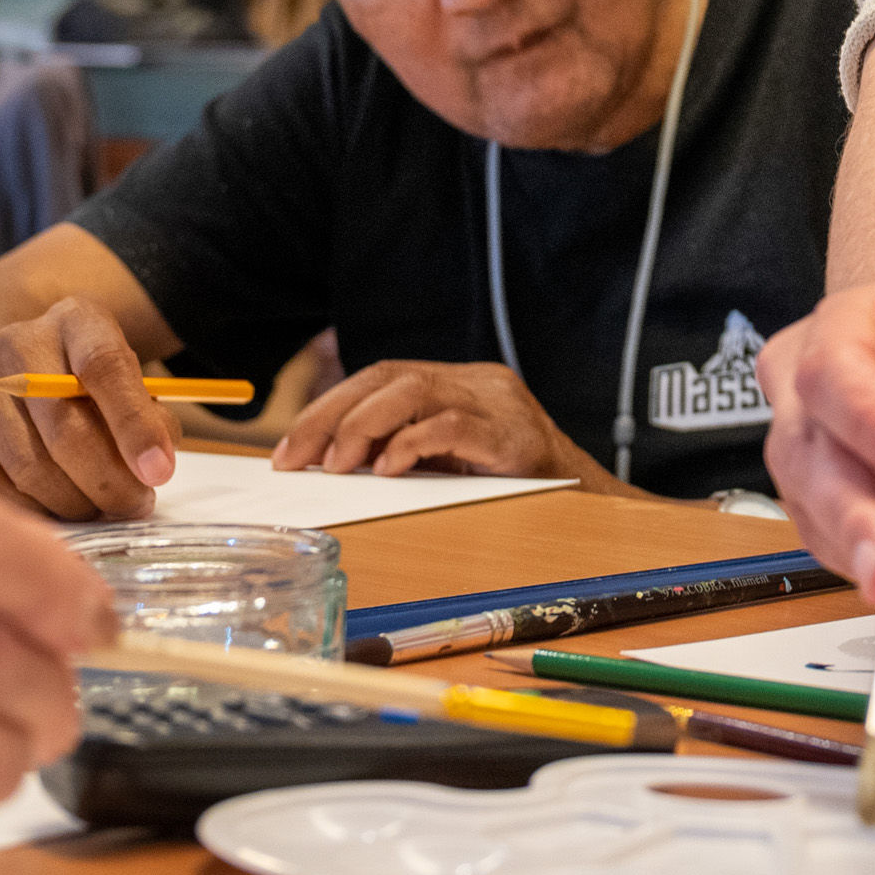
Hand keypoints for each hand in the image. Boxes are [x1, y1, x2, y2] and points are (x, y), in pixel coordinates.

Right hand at [0, 294, 175, 520]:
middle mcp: (17, 343)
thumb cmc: (80, 386)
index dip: (135, 425)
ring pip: (27, 465)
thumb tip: (153, 464)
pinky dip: (25, 510)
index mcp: (75, 320)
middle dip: (108, 480)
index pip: (106, 367)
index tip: (159, 473)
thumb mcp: (124, 383)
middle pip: (65, 426)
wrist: (0, 373)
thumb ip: (148, 416)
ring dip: (72, 502)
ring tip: (97, 509)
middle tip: (134, 506)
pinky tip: (50, 511)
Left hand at [271, 359, 606, 487]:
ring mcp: (495, 402)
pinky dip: (411, 444)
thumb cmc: (508, 482)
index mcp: (455, 381)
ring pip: (414, 391)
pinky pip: (451, 426)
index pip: (378, 377)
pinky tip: (389, 468)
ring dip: (362, 428)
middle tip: (298, 460)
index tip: (290, 452)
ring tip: (336, 467)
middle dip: (332, 417)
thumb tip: (328, 463)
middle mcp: (474, 380)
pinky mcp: (511, 433)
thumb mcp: (445, 460)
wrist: (584, 498)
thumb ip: (398, 449)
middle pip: (388, 376)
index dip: (327, 409)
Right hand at [762, 284, 874, 598]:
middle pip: (805, 449)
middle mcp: (806, 382)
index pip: (835, 371)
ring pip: (808, 503)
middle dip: (852, 514)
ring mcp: (802, 443)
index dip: (873, 427)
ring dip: (862, 551)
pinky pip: (827, 538)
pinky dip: (872, 565)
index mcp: (849, 324)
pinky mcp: (815, 497)